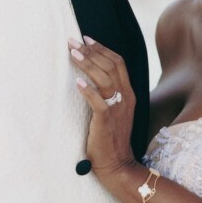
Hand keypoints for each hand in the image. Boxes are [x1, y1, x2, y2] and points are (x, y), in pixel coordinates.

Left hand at [69, 36, 137, 179]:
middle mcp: (125, 97)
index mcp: (128, 93)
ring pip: (105, 79)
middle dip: (91, 51)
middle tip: (73, 41)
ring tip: (73, 54)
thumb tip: (90, 77)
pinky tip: (77, 82)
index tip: (86, 38)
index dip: (102, 48)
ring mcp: (117, 108)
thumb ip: (108, 94)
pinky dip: (88, 90)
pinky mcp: (107, 120)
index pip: (118, 63)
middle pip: (111, 66)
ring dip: (88, 64)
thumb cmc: (111, 138)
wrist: (117, 164)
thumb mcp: (114, 111)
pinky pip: (98, 101)